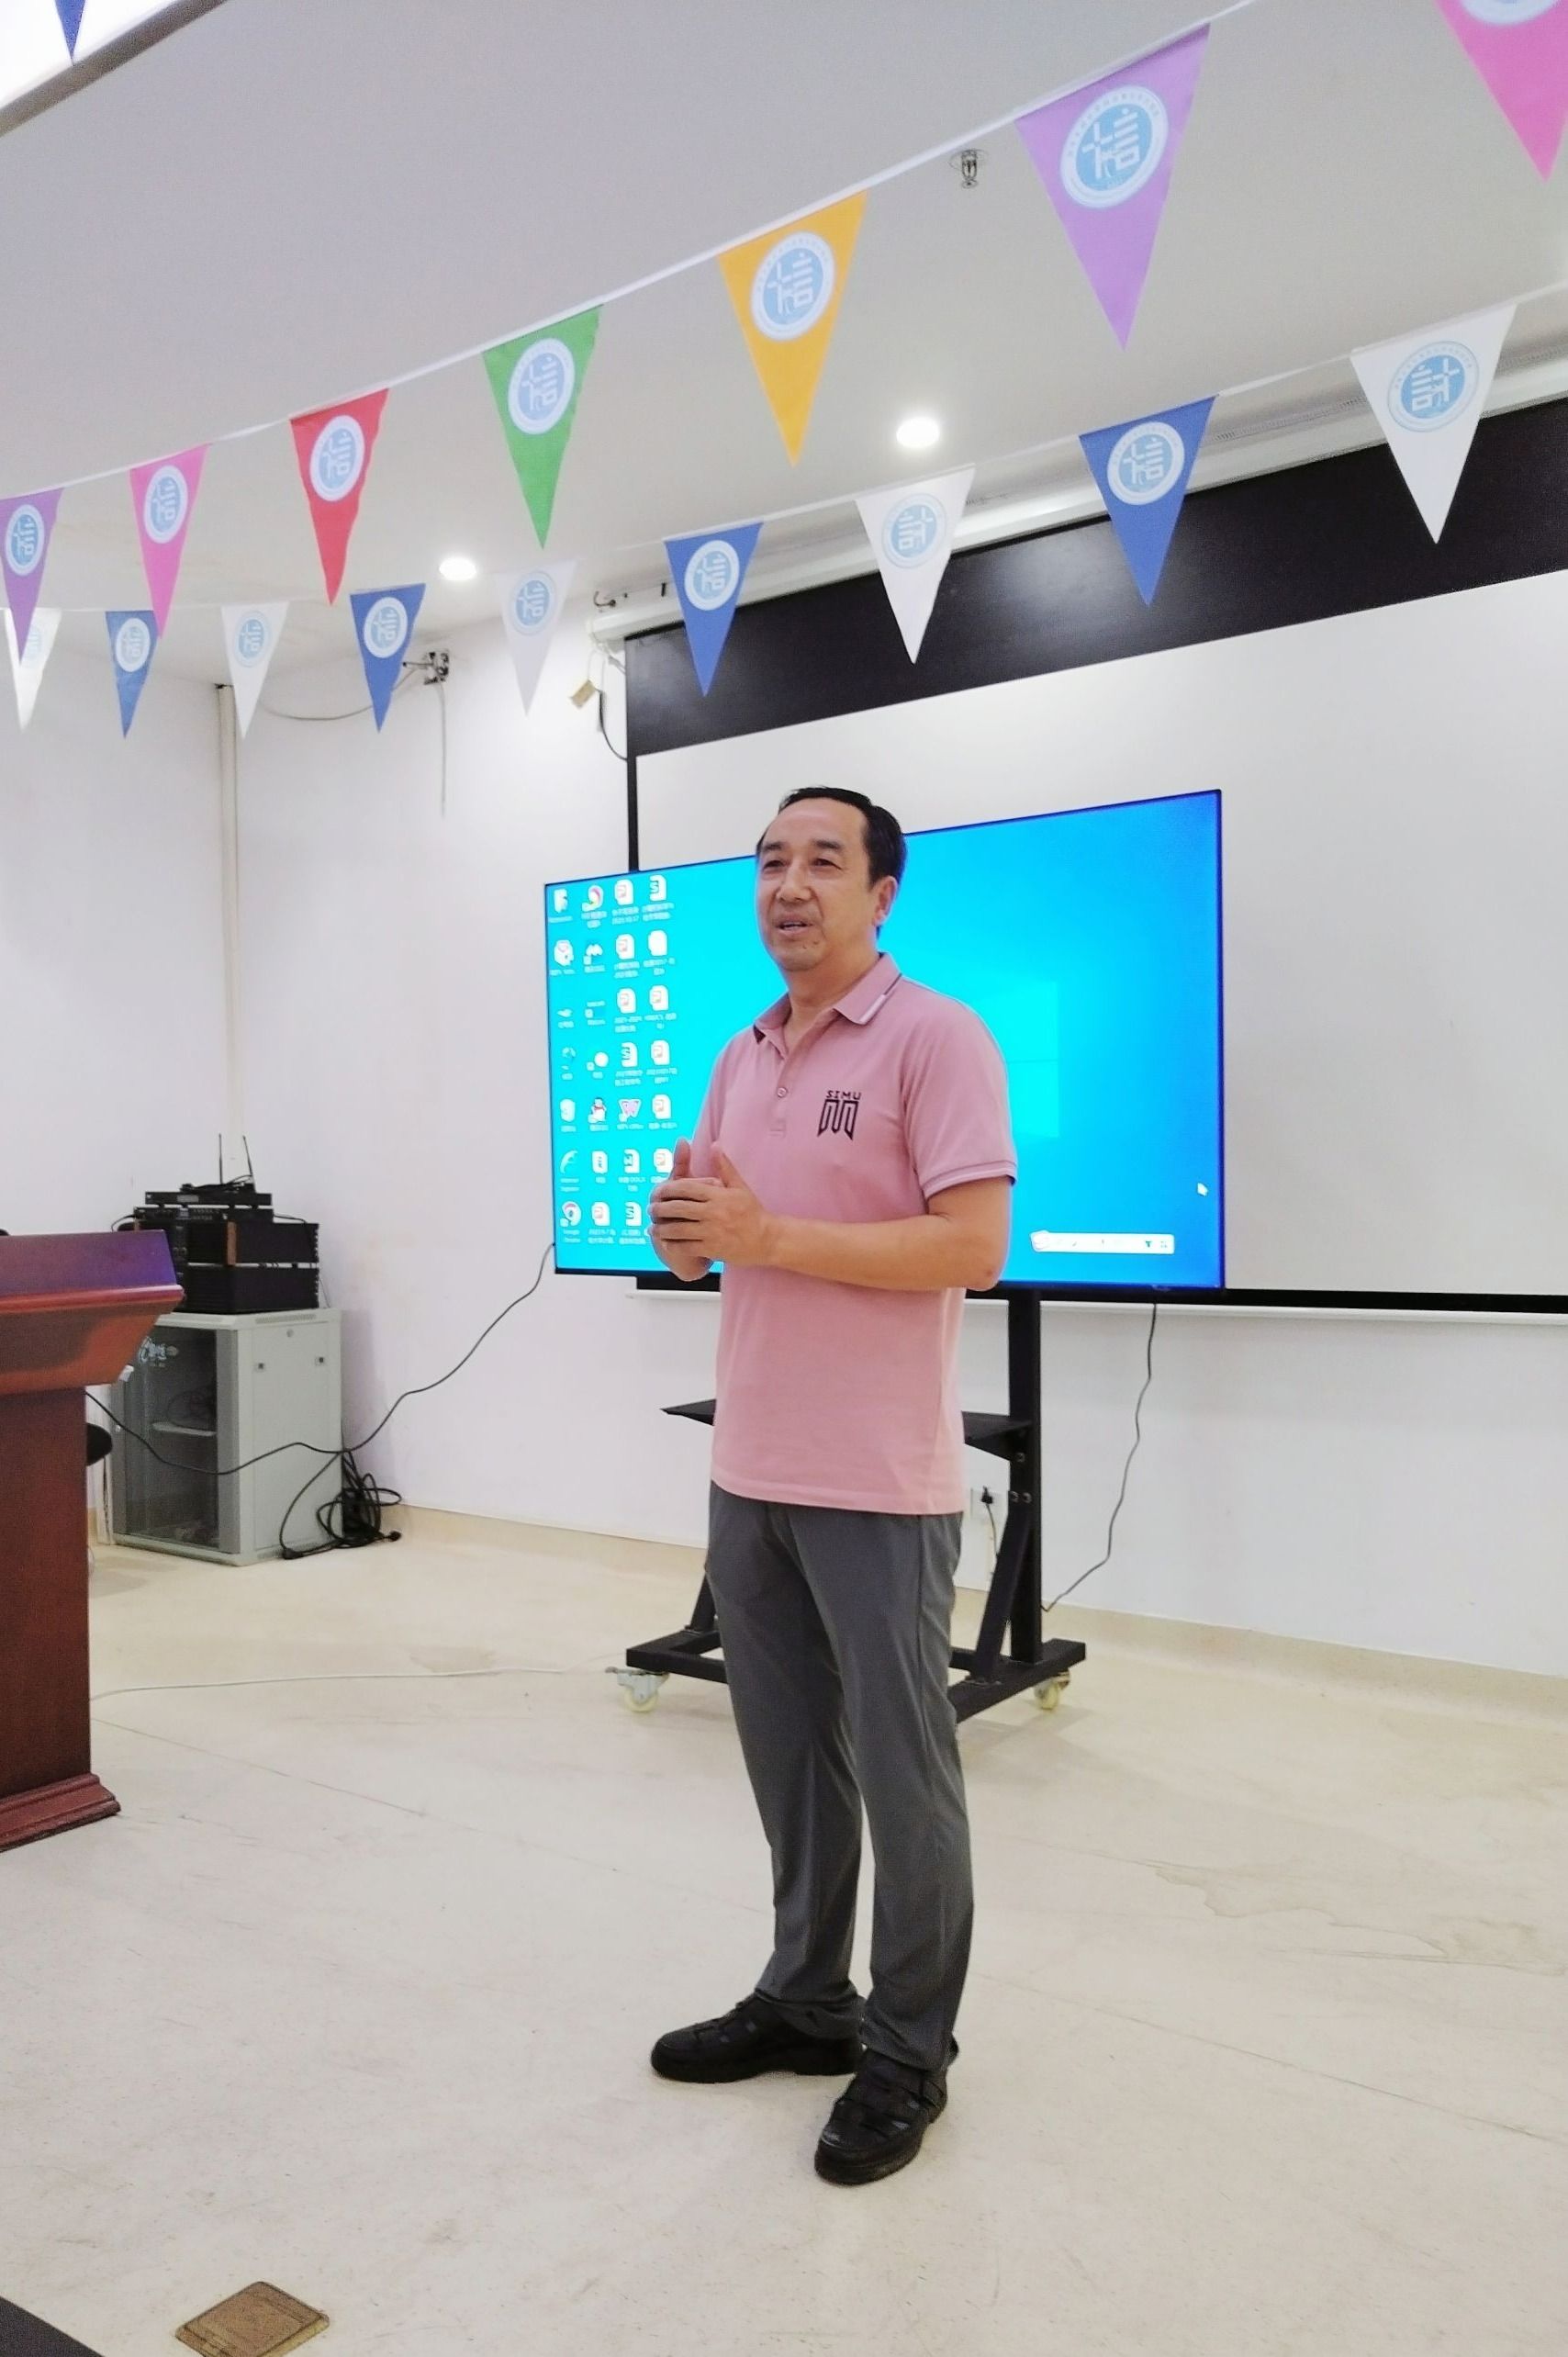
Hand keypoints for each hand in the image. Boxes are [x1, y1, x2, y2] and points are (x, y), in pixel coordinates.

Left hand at [650, 1148, 775, 1268]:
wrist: (767, 1239)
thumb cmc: (752, 1212)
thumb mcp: (739, 1187)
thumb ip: (724, 1166)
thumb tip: (715, 1144)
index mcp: (718, 1195)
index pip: (686, 1188)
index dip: (668, 1189)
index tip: (657, 1191)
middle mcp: (714, 1212)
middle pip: (678, 1208)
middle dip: (660, 1208)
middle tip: (650, 1209)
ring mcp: (712, 1231)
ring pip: (679, 1229)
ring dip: (662, 1228)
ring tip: (653, 1227)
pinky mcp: (712, 1248)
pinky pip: (686, 1247)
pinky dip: (673, 1244)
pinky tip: (666, 1242)